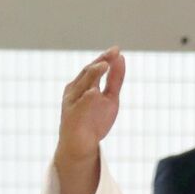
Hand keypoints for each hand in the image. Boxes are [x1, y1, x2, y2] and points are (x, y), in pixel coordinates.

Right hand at [55, 47, 125, 167]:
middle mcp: (75, 90)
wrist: (81, 144)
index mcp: (83, 84)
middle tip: (113, 53)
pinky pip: (80, 105)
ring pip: (82, 84)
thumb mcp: (110, 98)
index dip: (105, 58)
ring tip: (105, 64)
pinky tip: (95, 92)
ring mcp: (72, 102)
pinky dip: (87, 98)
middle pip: (88, 72)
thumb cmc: (94, 120)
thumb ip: (115, 80)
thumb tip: (121, 58)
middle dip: (100, 62)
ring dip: (93, 74)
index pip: (94, 67)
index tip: (117, 50)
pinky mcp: (73, 115)